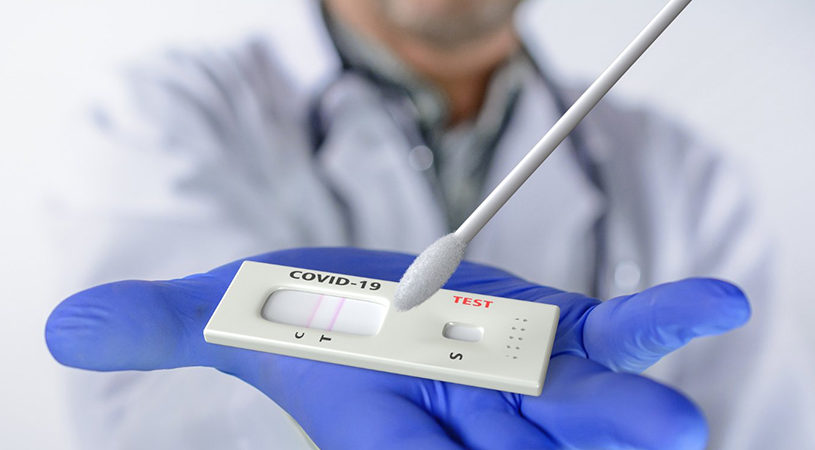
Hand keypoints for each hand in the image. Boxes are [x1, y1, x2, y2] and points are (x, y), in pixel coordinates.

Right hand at [46, 247, 748, 448]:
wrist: (381, 297)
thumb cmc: (308, 316)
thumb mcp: (241, 312)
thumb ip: (167, 324)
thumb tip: (66, 325)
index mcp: (381, 420)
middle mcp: (462, 413)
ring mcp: (527, 377)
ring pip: (583, 410)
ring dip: (626, 418)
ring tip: (669, 428)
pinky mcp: (566, 332)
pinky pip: (621, 334)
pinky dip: (663, 325)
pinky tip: (714, 308)